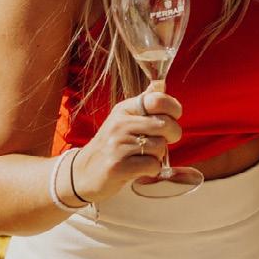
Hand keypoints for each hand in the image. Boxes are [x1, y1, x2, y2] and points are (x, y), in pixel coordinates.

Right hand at [71, 82, 182, 201]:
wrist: (83, 173)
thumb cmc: (110, 146)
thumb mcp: (123, 120)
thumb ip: (143, 104)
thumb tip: (160, 84)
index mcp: (124, 109)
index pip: (158, 100)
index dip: (174, 108)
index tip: (174, 117)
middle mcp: (120, 124)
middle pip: (165, 124)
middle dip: (172, 135)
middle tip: (163, 141)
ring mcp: (118, 145)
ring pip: (160, 147)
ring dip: (158, 155)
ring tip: (144, 156)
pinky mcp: (118, 166)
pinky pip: (152, 165)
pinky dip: (153, 169)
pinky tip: (141, 169)